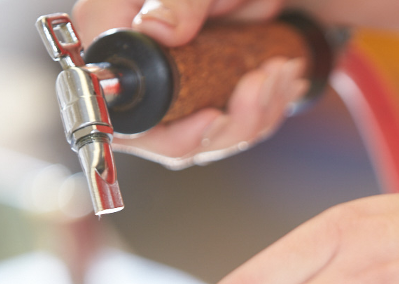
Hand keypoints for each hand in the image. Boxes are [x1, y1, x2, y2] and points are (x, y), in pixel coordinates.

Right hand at [72, 0, 307, 167]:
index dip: (166, 130)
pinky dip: (264, 111)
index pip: (120, 110)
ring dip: (255, 116)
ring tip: (281, 72)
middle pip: (169, 139)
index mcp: (114, 32)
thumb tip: (158, 29)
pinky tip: (284, 78)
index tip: (214, 116)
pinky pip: (230, 129)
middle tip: (264, 83)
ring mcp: (172, 89)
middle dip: (228, 125)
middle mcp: (139, 69)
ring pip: (206, 139)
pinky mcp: (203, 97)